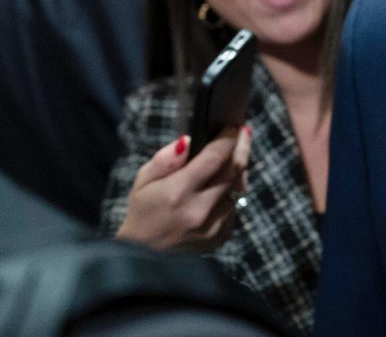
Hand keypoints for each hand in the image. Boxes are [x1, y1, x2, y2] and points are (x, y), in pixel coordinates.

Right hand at [115, 127, 251, 252]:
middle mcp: (200, 210)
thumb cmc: (142, 212)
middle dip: (241, 148)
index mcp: (179, 192)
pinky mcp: (220, 237)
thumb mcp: (143, 181)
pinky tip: (224, 185)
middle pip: (233, 171)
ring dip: (239, 170)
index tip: (233, 127)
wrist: (142, 257)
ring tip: (234, 156)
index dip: (227, 139)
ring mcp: (213, 226)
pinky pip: (235, 206)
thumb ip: (165, 160)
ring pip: (238, 188)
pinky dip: (232, 192)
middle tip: (243, 133)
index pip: (214, 158)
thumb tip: (188, 140)